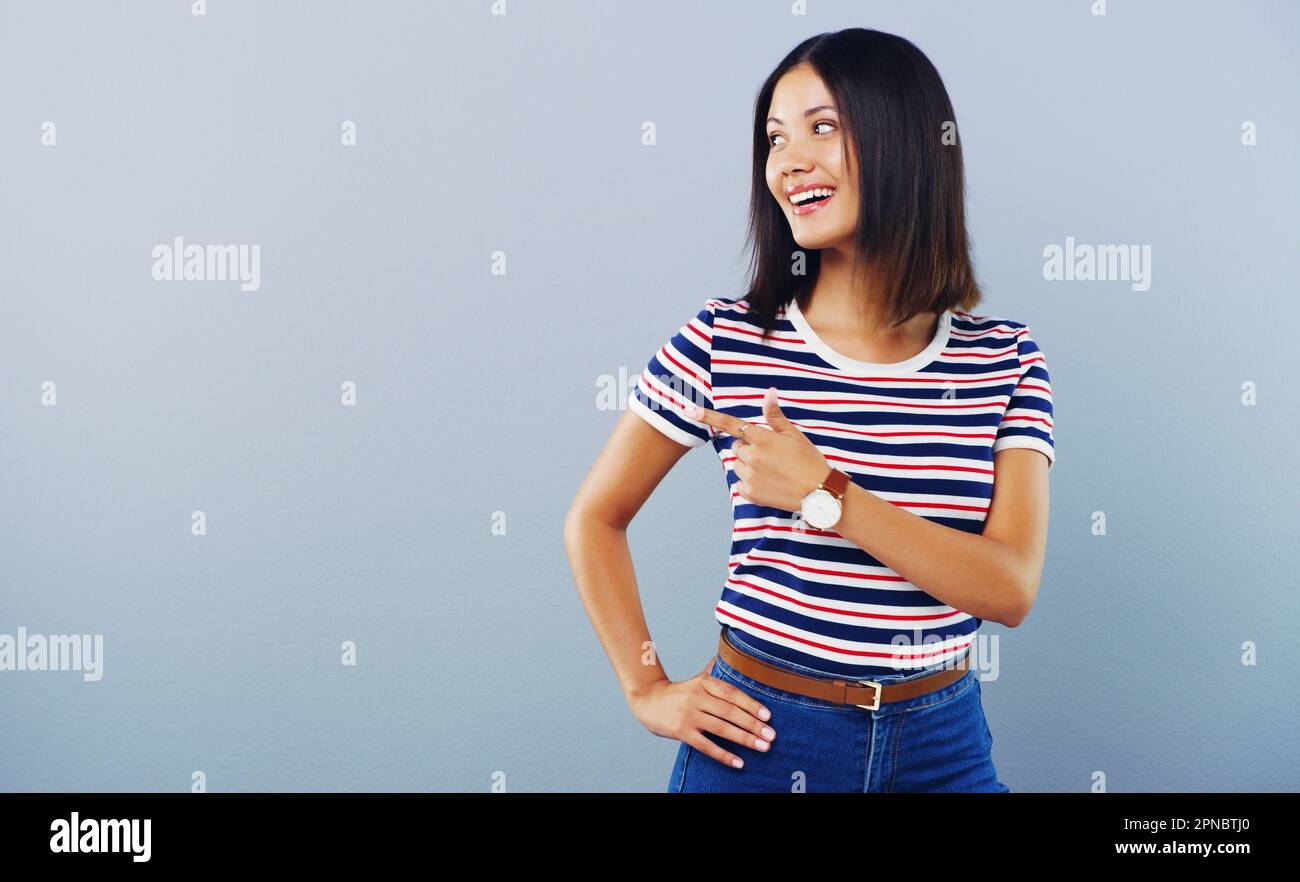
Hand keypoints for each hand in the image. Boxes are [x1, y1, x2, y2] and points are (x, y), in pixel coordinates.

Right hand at [628, 658, 775, 768]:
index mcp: (704, 682)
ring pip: (721, 728)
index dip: (751, 704)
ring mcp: (688, 715)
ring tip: (763, 747)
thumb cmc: (678, 693)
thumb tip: (729, 656)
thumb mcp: (696, 679)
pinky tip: (739, 762)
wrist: (647, 700)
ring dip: (744, 739)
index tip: (768, 716)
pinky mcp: (681, 732)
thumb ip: (714, 672)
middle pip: (730, 711)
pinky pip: (706, 745)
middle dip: (753, 724)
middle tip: (771, 735)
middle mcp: (697, 697)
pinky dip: (723, 755)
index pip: (732, 693)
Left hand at [684, 387, 829, 511]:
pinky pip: (739, 483)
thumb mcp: (794, 435)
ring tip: (771, 470)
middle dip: (748, 447)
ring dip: (747, 464)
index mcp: (762, 439)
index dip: (707, 417)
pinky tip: (768, 482)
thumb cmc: (809, 461)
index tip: (689, 410)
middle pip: (736, 446)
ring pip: (737, 464)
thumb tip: (768, 392)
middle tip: (770, 455)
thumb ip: (776, 416)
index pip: (730, 424)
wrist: (819, 494)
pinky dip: (749, 482)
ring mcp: (749, 476)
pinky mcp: (750, 493)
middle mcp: (752, 456)